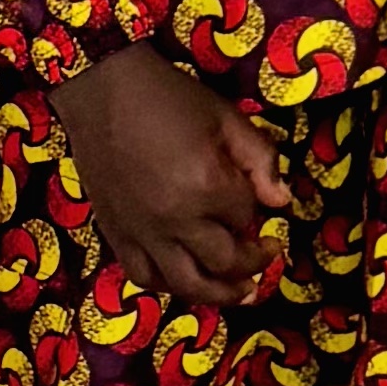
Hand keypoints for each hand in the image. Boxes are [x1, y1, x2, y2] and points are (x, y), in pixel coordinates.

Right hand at [54, 46, 290, 311]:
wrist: (103, 91)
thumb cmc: (170, 99)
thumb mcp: (226, 118)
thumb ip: (260, 160)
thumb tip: (283, 203)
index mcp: (207, 186)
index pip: (247, 216)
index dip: (259, 211)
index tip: (262, 204)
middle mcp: (175, 220)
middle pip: (224, 262)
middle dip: (252, 263)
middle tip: (267, 256)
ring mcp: (143, 234)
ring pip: (186, 285)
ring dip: (219, 294)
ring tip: (240, 293)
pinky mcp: (117, 236)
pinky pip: (145, 278)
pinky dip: (169, 287)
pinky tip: (185, 280)